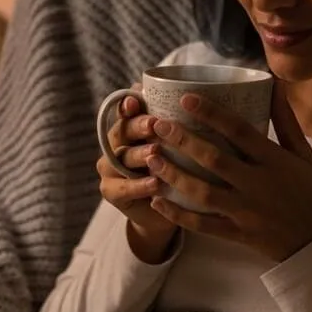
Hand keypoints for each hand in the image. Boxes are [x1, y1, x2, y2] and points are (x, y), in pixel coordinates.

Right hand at [96, 83, 178, 260]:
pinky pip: (123, 187)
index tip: (138, 101)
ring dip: (139, 154)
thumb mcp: (181, 147)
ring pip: (121, 157)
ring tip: (155, 151)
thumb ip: (181, 126)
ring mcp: (110, 168)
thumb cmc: (177, 171)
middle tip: (154, 124)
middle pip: (121, 131)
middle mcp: (116, 144)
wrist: (166, 211)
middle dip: (137, 126)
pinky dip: (139, 185)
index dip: (129, 104)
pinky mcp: (111, 191)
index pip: (126, 111)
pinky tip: (155, 183)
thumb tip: (201, 99)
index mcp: (130, 127)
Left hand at [146, 80, 311, 261]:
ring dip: (175, 175)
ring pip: (204, 193)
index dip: (212, 114)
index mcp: (275, 162)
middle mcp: (259, 185)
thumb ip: (285, 121)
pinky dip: (179, 215)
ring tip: (151, 159)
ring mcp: (247, 212)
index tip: (186, 99)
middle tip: (158, 126)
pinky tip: (158, 200)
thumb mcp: (304, 155)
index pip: (240, 131)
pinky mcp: (238, 234)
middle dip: (183, 141)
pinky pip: (204, 226)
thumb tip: (274, 84)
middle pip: (215, 160)